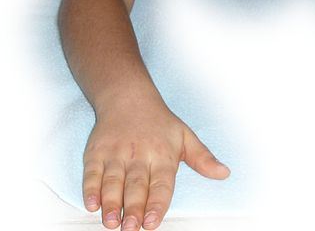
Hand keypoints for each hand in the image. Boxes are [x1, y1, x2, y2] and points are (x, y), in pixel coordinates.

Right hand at [82, 99, 229, 229]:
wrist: (127, 97)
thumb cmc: (158, 121)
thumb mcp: (185, 136)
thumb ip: (203, 159)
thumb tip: (224, 173)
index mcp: (162, 155)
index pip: (161, 183)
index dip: (157, 204)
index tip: (152, 222)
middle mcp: (139, 155)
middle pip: (136, 185)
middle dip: (133, 208)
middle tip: (131, 227)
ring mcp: (116, 153)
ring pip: (113, 181)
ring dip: (111, 203)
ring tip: (111, 221)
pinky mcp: (96, 152)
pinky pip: (92, 172)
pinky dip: (90, 189)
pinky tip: (92, 204)